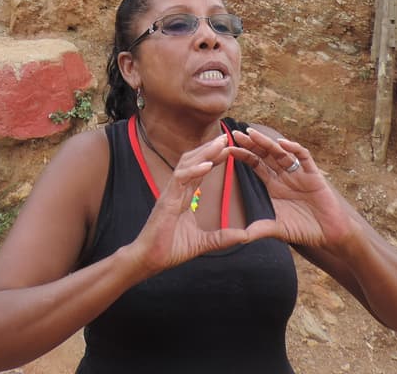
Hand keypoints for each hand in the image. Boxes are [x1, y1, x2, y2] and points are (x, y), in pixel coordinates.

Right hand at [126, 133, 251, 276]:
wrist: (151, 260)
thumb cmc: (171, 248)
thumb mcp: (203, 243)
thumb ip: (222, 237)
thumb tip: (245, 237)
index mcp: (184, 196)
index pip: (199, 170)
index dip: (213, 159)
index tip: (229, 149)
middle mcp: (177, 190)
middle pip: (193, 161)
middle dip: (209, 148)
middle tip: (226, 136)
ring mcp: (170, 192)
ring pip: (186, 164)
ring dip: (203, 153)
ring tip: (220, 143)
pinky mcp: (166, 200)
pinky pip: (180, 179)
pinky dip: (193, 171)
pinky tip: (206, 165)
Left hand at [228, 128, 355, 249]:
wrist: (329, 234)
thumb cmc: (303, 230)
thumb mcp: (277, 229)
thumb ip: (259, 229)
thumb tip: (238, 238)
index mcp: (273, 185)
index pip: (254, 164)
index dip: (242, 155)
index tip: (227, 149)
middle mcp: (284, 175)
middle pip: (264, 154)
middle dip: (250, 143)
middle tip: (234, 133)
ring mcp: (298, 173)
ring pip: (281, 152)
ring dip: (266, 142)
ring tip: (252, 133)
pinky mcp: (313, 174)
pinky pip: (303, 157)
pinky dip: (294, 149)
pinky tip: (283, 144)